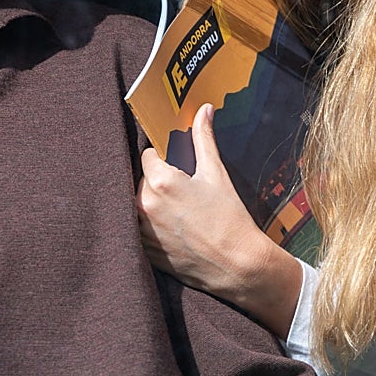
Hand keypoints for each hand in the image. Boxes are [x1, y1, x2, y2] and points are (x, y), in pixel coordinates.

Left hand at [137, 103, 301, 336]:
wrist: (237, 265)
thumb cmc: (229, 218)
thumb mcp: (216, 174)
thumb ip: (204, 138)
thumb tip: (203, 110)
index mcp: (160, 181)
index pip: (148, 156)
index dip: (163, 159)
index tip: (176, 165)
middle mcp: (145, 204)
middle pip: (142, 180)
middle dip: (158, 181)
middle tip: (183, 192)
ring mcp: (142, 230)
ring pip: (138, 205)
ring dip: (153, 204)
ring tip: (180, 212)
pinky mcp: (144, 250)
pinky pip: (139, 229)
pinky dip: (151, 226)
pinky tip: (175, 229)